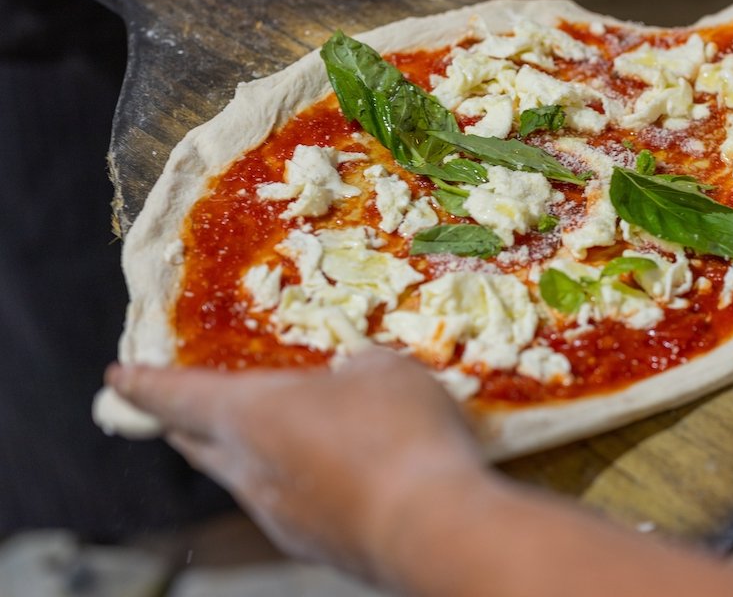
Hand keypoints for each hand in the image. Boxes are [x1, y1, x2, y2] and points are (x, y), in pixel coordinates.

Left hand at [106, 351, 486, 583]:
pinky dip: (296, 483)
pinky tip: (336, 473)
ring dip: (247, 457)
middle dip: (184, 426)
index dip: (146, 383)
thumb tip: (353, 378)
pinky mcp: (317, 545)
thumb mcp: (382, 369)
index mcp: (250, 416)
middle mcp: (249, 472)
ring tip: (276, 437)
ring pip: (245, 480)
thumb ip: (354, 369)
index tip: (117, 376)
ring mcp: (280, 517)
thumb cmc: (398, 431)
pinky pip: (290, 505)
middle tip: (179, 412)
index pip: (178, 396)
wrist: (433, 527)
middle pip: (199, 446)